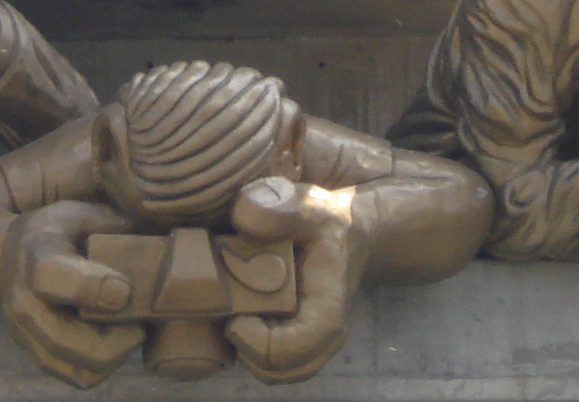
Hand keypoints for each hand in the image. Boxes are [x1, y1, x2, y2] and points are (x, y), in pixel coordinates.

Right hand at [0, 200, 145, 388]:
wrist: (9, 254)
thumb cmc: (58, 231)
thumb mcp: (82, 212)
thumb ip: (116, 227)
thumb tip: (160, 244)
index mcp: (35, 253)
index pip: (52, 276)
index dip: (92, 287)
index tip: (125, 289)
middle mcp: (23, 299)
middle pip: (63, 339)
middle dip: (114, 339)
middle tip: (139, 323)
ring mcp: (25, 333)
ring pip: (74, 366)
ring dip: (113, 357)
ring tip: (130, 332)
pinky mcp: (36, 353)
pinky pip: (76, 375)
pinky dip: (104, 367)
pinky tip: (116, 343)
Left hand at [224, 177, 362, 383]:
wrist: (349, 233)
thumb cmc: (324, 222)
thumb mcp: (305, 205)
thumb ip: (276, 208)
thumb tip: (239, 221)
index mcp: (326, 310)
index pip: (291, 349)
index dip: (253, 339)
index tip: (233, 311)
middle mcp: (322, 337)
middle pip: (278, 371)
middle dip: (243, 348)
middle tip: (229, 312)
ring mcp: (311, 343)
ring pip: (272, 372)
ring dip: (244, 349)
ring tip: (233, 313)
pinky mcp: (298, 340)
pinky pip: (271, 361)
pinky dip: (248, 346)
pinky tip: (239, 313)